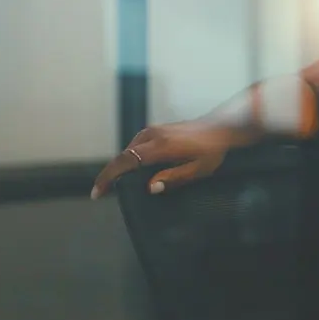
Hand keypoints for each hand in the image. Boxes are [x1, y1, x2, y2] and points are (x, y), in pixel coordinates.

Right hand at [90, 122, 238, 198]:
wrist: (220, 127)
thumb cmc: (212, 150)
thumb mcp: (198, 169)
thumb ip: (174, 178)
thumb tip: (150, 188)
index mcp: (161, 146)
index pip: (126, 161)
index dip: (109, 176)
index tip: (98, 192)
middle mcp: (153, 135)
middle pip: (123, 155)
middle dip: (109, 174)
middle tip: (102, 192)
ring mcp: (154, 130)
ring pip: (128, 149)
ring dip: (119, 166)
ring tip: (114, 184)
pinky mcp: (157, 129)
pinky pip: (136, 145)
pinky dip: (129, 158)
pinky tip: (131, 169)